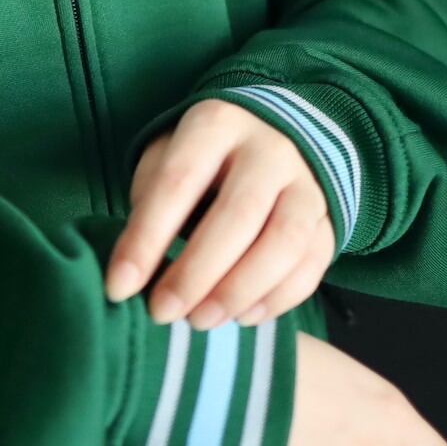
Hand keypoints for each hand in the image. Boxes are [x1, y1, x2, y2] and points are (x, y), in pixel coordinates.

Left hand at [104, 97, 335, 326]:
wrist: (272, 137)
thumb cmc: (202, 158)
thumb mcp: (166, 157)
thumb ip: (149, 203)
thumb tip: (134, 270)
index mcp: (215, 124)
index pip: (177, 182)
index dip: (145, 239)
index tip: (118, 286)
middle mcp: (269, 149)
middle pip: (237, 215)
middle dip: (195, 273)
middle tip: (163, 313)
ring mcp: (307, 184)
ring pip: (284, 242)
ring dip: (239, 291)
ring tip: (201, 321)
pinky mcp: (328, 219)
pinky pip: (313, 264)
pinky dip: (278, 300)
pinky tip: (241, 317)